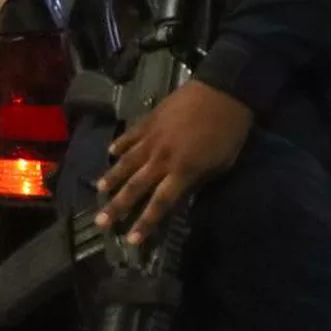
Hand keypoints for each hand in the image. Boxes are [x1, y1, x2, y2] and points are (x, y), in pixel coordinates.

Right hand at [95, 80, 253, 244]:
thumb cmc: (230, 130)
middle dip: (117, 207)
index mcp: (183, 171)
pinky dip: (120, 144)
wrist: (225, 90)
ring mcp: (153, 138)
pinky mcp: (150, 119)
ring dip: (112, 177)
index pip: (159, 204)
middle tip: (100, 222)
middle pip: (134, 187)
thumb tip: (183, 191)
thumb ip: (200, 179)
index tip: (130, 240)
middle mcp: (162, 158)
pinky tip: (111, 151)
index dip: (145, 223)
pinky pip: (130, 135)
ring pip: (126, 162)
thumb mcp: (223, 163)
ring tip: (99, 190)